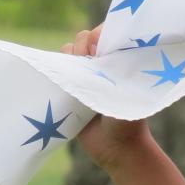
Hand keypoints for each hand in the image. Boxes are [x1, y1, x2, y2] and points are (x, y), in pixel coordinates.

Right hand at [62, 24, 151, 173]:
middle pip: (84, 39)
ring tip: (78, 75)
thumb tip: (95, 54)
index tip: (98, 46)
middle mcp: (101, 64)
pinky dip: (55, 68)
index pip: (106, 34)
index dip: (99, 34)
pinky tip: (60, 77)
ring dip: (69, 57)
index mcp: (119, 60)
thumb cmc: (129, 121)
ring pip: (68, 52)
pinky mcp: (69, 89)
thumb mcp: (125, 93)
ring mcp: (84, 76)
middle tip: (88, 62)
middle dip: (83, 45)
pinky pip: (56, 70)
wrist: (117, 150)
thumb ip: (112, 73)